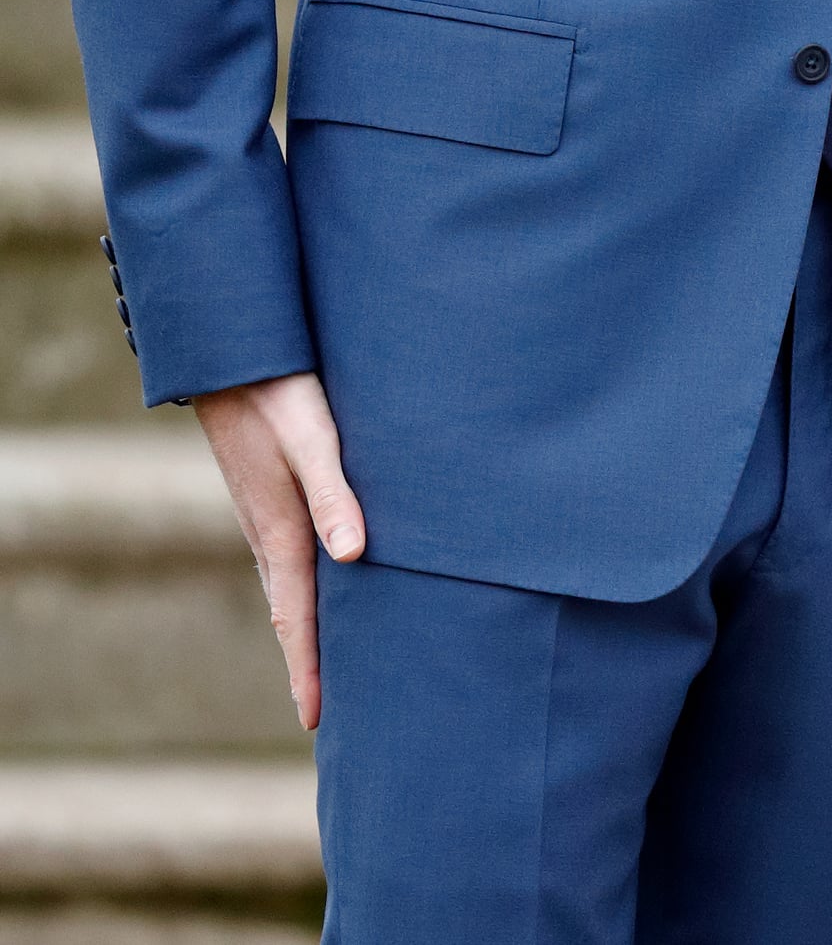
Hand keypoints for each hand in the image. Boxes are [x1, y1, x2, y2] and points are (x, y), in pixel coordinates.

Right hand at [193, 371, 364, 730]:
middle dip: (307, 663)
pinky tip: (321, 584)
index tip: (314, 722)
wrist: (229, 355)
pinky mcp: (269, 494)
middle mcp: (269, 534)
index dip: (307, 670)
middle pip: (291, 614)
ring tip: (326, 662)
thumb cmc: (278, 393)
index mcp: (281, 532)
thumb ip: (335, 494)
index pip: (296, 618)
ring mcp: (265, 516)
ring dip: (304, 628)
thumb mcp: (314, 439)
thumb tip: (355, 556)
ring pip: (289, 587)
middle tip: (325, 713)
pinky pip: (287, 558)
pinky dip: (303, 589)